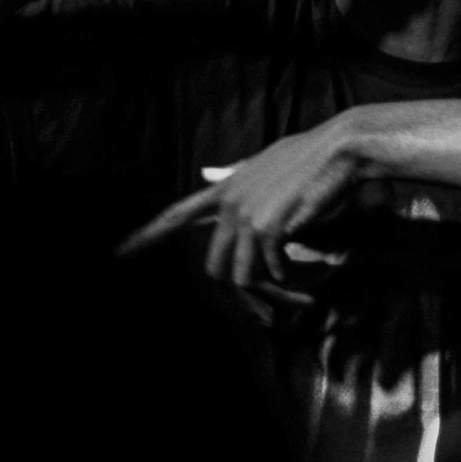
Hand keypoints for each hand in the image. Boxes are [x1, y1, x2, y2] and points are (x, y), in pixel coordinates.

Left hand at [115, 115, 367, 306]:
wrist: (340, 149)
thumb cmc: (309, 156)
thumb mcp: (262, 161)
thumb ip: (232, 172)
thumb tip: (205, 174)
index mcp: (226, 189)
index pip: (177, 214)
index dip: (147, 235)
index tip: (120, 252)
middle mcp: (230, 204)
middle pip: (215, 266)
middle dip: (244, 295)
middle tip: (271, 311)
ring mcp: (246, 217)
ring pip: (243, 276)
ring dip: (276, 293)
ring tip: (305, 295)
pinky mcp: (268, 228)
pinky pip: (273, 272)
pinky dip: (295, 280)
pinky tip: (317, 274)